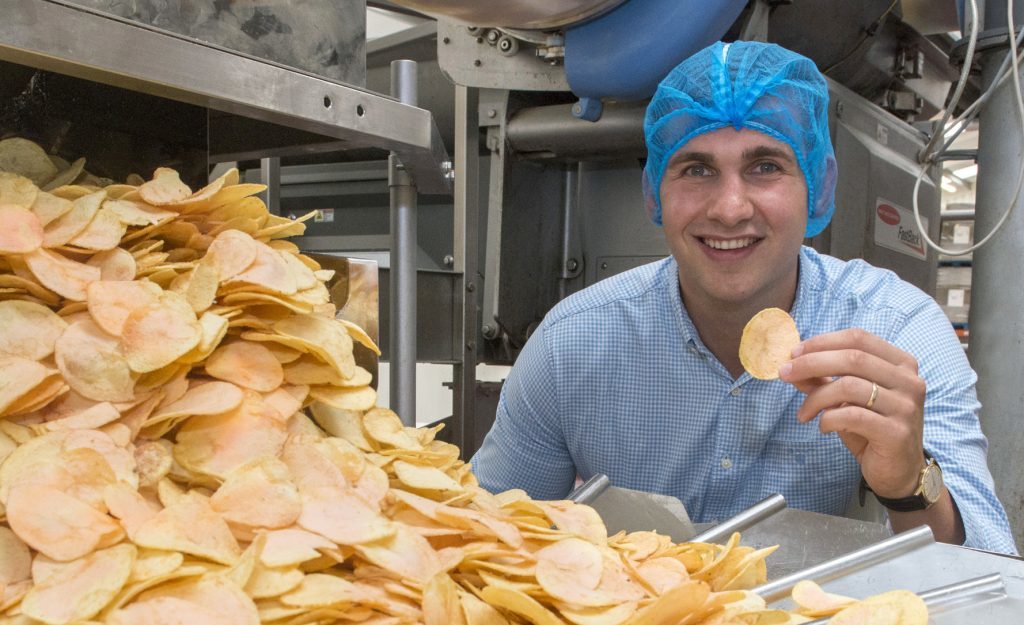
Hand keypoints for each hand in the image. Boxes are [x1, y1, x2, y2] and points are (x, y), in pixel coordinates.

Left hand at [778, 328, 926, 498]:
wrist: (899, 470)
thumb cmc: (871, 428)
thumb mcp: (846, 399)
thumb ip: (824, 379)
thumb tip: (792, 365)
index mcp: (900, 363)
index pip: (858, 338)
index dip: (822, 342)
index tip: (794, 352)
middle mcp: (909, 381)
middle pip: (853, 358)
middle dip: (811, 363)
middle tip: (785, 373)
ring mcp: (906, 406)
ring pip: (850, 386)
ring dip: (816, 397)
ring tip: (803, 412)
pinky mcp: (896, 432)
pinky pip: (852, 416)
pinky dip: (828, 418)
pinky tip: (823, 426)